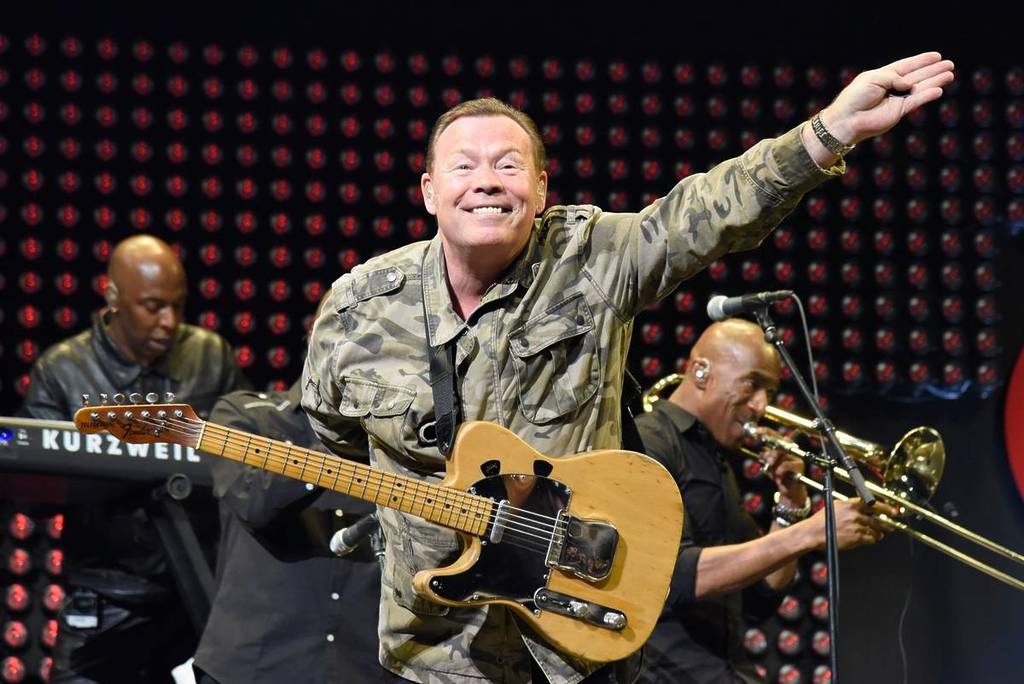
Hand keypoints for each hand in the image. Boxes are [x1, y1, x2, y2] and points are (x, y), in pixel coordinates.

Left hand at [755, 428, 807, 505]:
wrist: (789, 491)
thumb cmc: (779, 476)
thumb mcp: (769, 466)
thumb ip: (766, 457)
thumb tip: (762, 451)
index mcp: (782, 447)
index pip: (775, 435)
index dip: (766, 431)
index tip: (756, 431)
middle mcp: (790, 449)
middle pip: (780, 442)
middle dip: (771, 451)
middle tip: (767, 460)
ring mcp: (796, 456)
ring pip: (783, 452)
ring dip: (774, 460)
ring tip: (771, 468)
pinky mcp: (799, 465)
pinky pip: (787, 464)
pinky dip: (780, 470)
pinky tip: (778, 475)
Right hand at [806, 497, 896, 550]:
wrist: (814, 533)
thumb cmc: (821, 521)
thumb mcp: (834, 506)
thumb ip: (848, 505)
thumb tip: (858, 505)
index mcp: (850, 505)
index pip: (873, 504)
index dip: (885, 508)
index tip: (892, 511)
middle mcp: (855, 514)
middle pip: (876, 518)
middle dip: (886, 523)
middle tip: (891, 525)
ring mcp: (856, 526)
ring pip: (874, 530)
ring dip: (879, 532)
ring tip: (880, 534)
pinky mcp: (856, 538)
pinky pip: (870, 539)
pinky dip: (872, 539)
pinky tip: (872, 539)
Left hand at [820, 52, 954, 145]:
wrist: (847, 120)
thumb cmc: (855, 97)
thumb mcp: (872, 79)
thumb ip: (893, 77)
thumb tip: (910, 84)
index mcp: (884, 76)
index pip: (906, 66)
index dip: (921, 61)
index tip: (936, 55)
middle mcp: (892, 87)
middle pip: (917, 76)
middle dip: (933, 70)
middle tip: (949, 64)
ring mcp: (896, 100)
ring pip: (920, 88)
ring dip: (935, 82)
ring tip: (950, 75)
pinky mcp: (898, 112)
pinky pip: (916, 102)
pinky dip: (927, 96)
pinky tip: (939, 90)